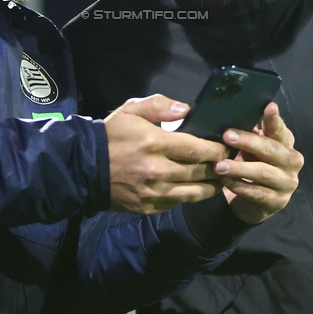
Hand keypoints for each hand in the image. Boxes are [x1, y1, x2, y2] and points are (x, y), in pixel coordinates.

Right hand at [105, 94, 228, 214]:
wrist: (85, 168)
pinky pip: (178, 202)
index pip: (196, 148)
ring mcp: (154, 192)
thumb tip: (186, 110)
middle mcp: (158, 170)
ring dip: (211, 186)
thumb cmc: (111, 136)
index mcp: (155, 143)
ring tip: (219, 179)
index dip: (216, 150)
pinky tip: (197, 188)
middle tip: (227, 163)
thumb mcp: (130, 110)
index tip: (224, 148)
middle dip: (217, 167)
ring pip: (194, 192)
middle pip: (200, 171)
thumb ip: (159, 105)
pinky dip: (190, 195)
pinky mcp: (150, 207)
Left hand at [216, 103, 302, 223]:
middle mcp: (292, 161)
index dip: (274, 119)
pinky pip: (256, 193)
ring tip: (219, 165)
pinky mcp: (277, 202)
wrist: (256, 203)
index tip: (269, 106)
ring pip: (263, 173)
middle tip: (227, 135)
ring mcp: (287, 183)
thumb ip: (249, 135)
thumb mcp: (251, 149)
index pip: (280, 129)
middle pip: (271, 149)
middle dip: (248, 141)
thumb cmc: (252, 166)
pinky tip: (224, 181)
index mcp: (286, 143)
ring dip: (239, 168)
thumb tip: (233, 117)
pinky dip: (239, 186)